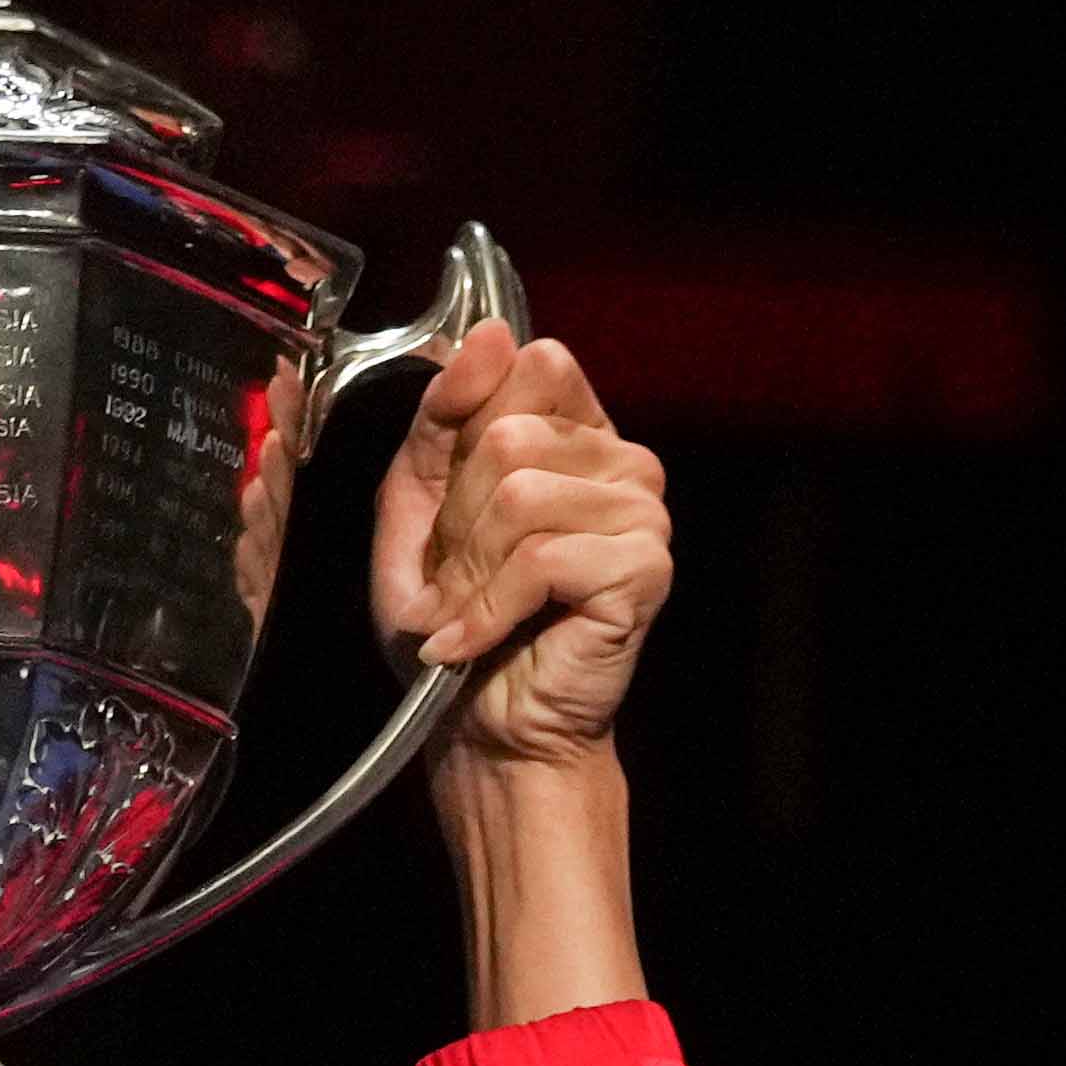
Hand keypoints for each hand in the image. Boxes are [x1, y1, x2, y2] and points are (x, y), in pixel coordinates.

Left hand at [374, 322, 670, 770]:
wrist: (485, 731)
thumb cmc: (455, 621)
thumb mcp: (420, 504)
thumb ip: (444, 417)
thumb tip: (491, 333)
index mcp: (579, 433)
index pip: (532, 366)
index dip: (468, 423)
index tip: (443, 500)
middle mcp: (625, 461)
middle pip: (511, 435)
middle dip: (455, 522)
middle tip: (449, 582)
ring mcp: (644, 512)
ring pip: (522, 494)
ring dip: (468, 573)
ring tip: (459, 617)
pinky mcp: (645, 568)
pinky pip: (543, 556)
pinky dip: (488, 610)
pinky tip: (474, 642)